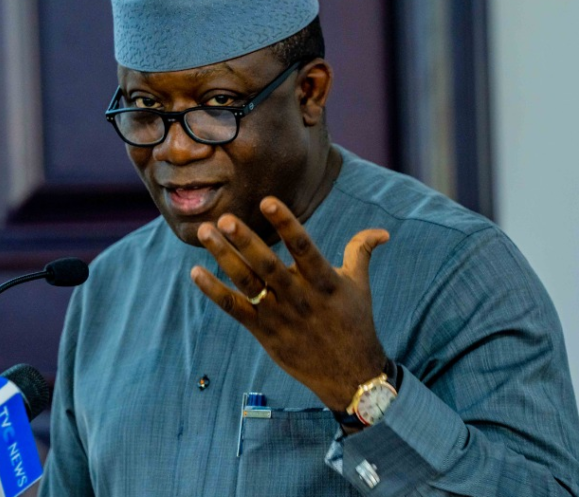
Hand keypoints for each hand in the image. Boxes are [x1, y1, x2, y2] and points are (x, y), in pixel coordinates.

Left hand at [191, 196, 390, 410]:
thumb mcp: (359, 287)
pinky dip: (214, 291)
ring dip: (224, 258)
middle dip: (245, 241)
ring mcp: (279, 315)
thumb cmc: (354, 324)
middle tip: (225, 218)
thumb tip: (382, 231)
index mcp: (324, 282)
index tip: (267, 201)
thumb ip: (361, 252)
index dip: (286, 224)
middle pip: (268, 265)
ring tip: (206, 233)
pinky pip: (235, 309)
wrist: (349, 376)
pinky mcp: (264, 332)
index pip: (304, 247)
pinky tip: (196, 272)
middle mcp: (300, 297)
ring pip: (247, 283)